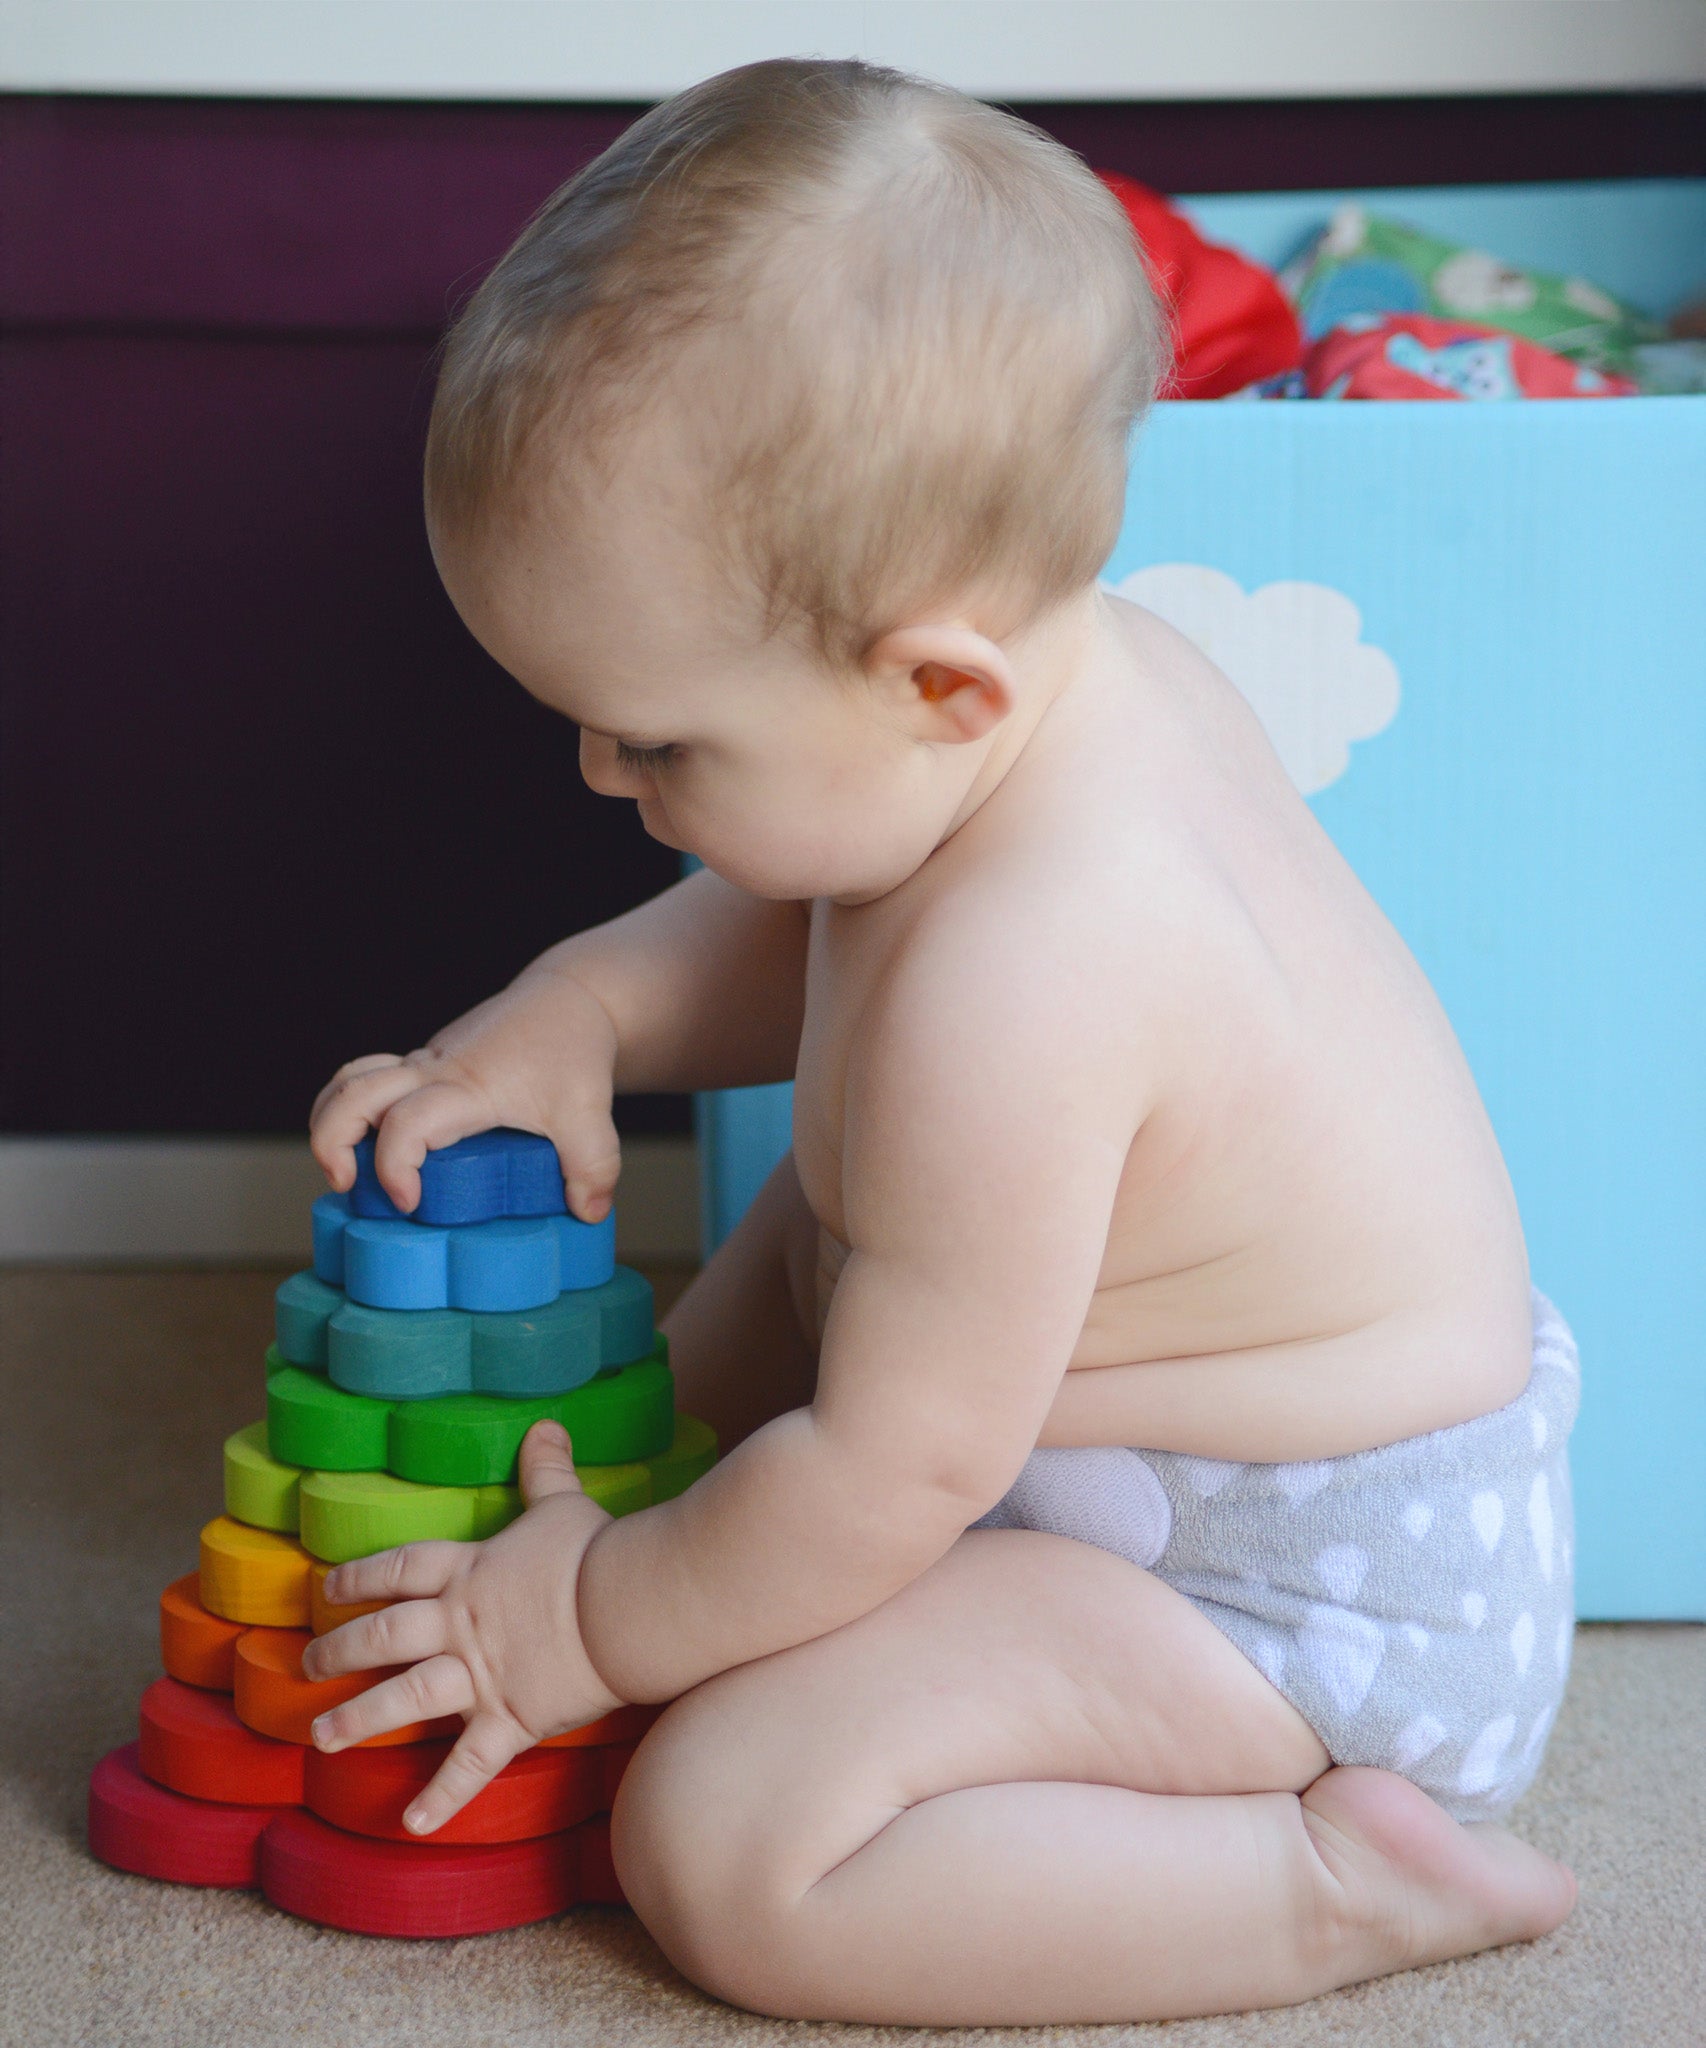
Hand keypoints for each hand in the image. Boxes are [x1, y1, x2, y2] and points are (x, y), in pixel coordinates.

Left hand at [301, 1421, 626, 1834]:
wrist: (627, 1603)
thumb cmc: (596, 1551)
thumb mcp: (564, 1503)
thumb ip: (546, 1468)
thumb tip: (545, 1425)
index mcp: (470, 1572)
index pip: (400, 1571)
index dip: (361, 1578)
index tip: (328, 1589)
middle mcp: (461, 1624)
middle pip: (385, 1636)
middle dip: (339, 1651)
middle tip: (306, 1666)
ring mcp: (480, 1676)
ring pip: (405, 1699)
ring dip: (359, 1721)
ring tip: (321, 1739)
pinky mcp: (510, 1719)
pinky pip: (468, 1765)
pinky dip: (441, 1798)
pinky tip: (411, 1824)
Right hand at [309, 968, 621, 1219]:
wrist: (568, 998)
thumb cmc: (573, 1049)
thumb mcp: (591, 1112)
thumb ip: (593, 1165)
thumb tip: (588, 1212)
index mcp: (466, 1085)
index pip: (407, 1122)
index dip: (395, 1165)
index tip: (409, 1202)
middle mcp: (433, 1070)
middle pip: (352, 1093)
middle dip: (331, 1142)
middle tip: (347, 1185)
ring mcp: (424, 1063)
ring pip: (350, 1078)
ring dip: (329, 1120)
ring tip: (343, 1168)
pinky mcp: (425, 1062)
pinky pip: (369, 1078)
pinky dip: (353, 1109)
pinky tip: (371, 1146)